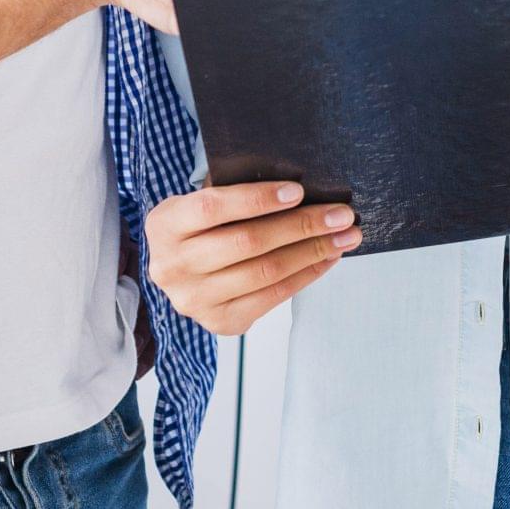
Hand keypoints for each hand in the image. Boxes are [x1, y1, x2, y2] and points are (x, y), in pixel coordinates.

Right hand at [145, 181, 360, 333]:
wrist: (179, 270)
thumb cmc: (201, 226)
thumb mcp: (203, 200)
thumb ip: (236, 191)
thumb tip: (298, 186)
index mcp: (164, 225)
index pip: (212, 207)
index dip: (257, 199)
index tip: (299, 191)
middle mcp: (173, 266)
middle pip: (247, 243)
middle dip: (301, 225)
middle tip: (340, 214)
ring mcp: (194, 299)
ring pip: (265, 272)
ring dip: (313, 252)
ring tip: (344, 236)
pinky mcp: (220, 322)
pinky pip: (273, 297)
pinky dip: (306, 274)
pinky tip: (326, 258)